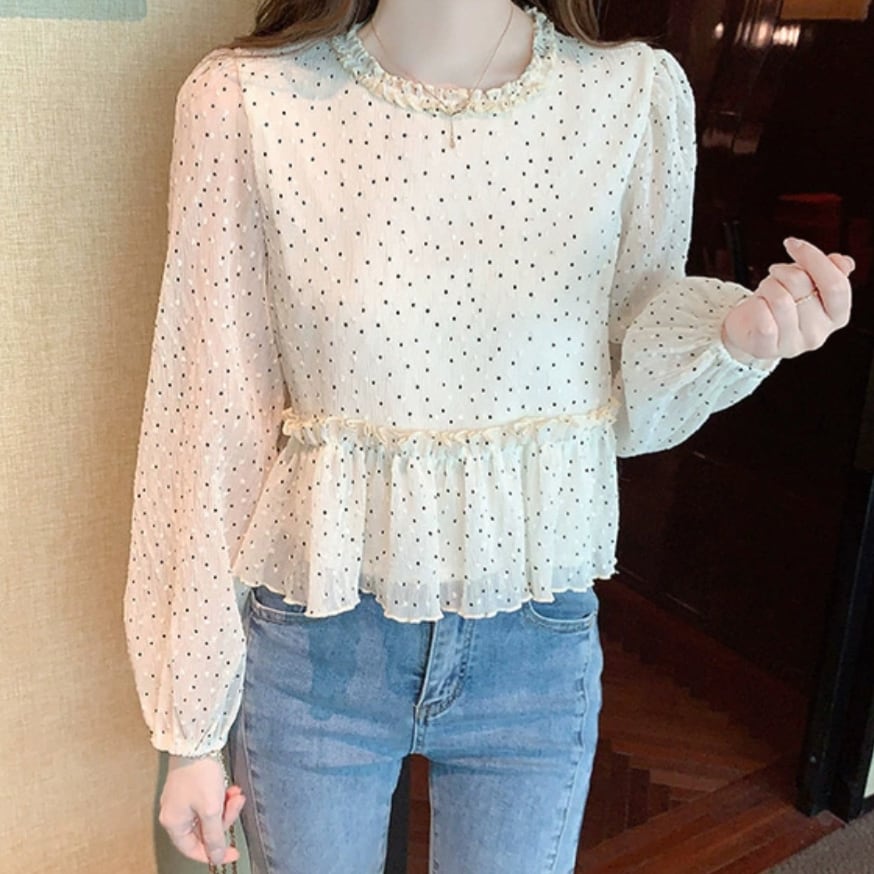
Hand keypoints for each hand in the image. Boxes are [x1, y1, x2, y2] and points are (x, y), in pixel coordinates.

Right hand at [159, 754, 245, 865]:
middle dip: (224, 818)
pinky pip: (208, 801)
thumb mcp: (211, 809)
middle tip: (236, 804)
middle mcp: (174, 814)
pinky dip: (220, 796)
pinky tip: (230, 788)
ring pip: (208, 814)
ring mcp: (181, 800)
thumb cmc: (199, 773)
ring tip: (236, 793)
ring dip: (225, 806)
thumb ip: (214, 836)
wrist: (196, 742)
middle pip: (203, 830)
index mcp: (174, 823)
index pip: (193, 849)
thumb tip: (217, 857)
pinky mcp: (190, 788)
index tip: (233, 852)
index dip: (214, 853)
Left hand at [720, 237, 853, 362]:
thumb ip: (829, 273)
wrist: (750, 332)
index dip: (814, 258)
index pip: (836, 284)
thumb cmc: (782, 305)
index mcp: (837, 316)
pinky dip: (756, 303)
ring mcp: (794, 344)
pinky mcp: (768, 348)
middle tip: (775, 273)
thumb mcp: (809, 286)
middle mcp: (819, 333)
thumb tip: (843, 262)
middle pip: (802, 285)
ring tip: (766, 290)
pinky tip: (757, 305)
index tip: (793, 243)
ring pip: (780, 298)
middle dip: (784, 270)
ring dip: (768, 285)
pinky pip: (762, 315)